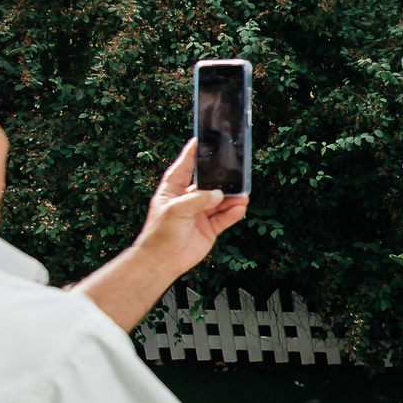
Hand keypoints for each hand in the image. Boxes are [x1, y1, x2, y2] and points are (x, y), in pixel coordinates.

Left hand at [135, 138, 248, 276]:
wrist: (162, 261)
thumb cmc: (160, 234)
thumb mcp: (176, 210)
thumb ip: (198, 199)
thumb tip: (218, 195)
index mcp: (173, 191)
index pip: (183, 168)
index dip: (191, 155)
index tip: (200, 140)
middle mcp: (187, 200)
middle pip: (208, 184)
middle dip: (221, 179)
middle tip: (235, 171)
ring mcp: (200, 214)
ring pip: (220, 201)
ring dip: (231, 198)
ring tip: (242, 194)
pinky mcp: (209, 228)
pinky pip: (225, 218)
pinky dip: (233, 213)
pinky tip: (240, 207)